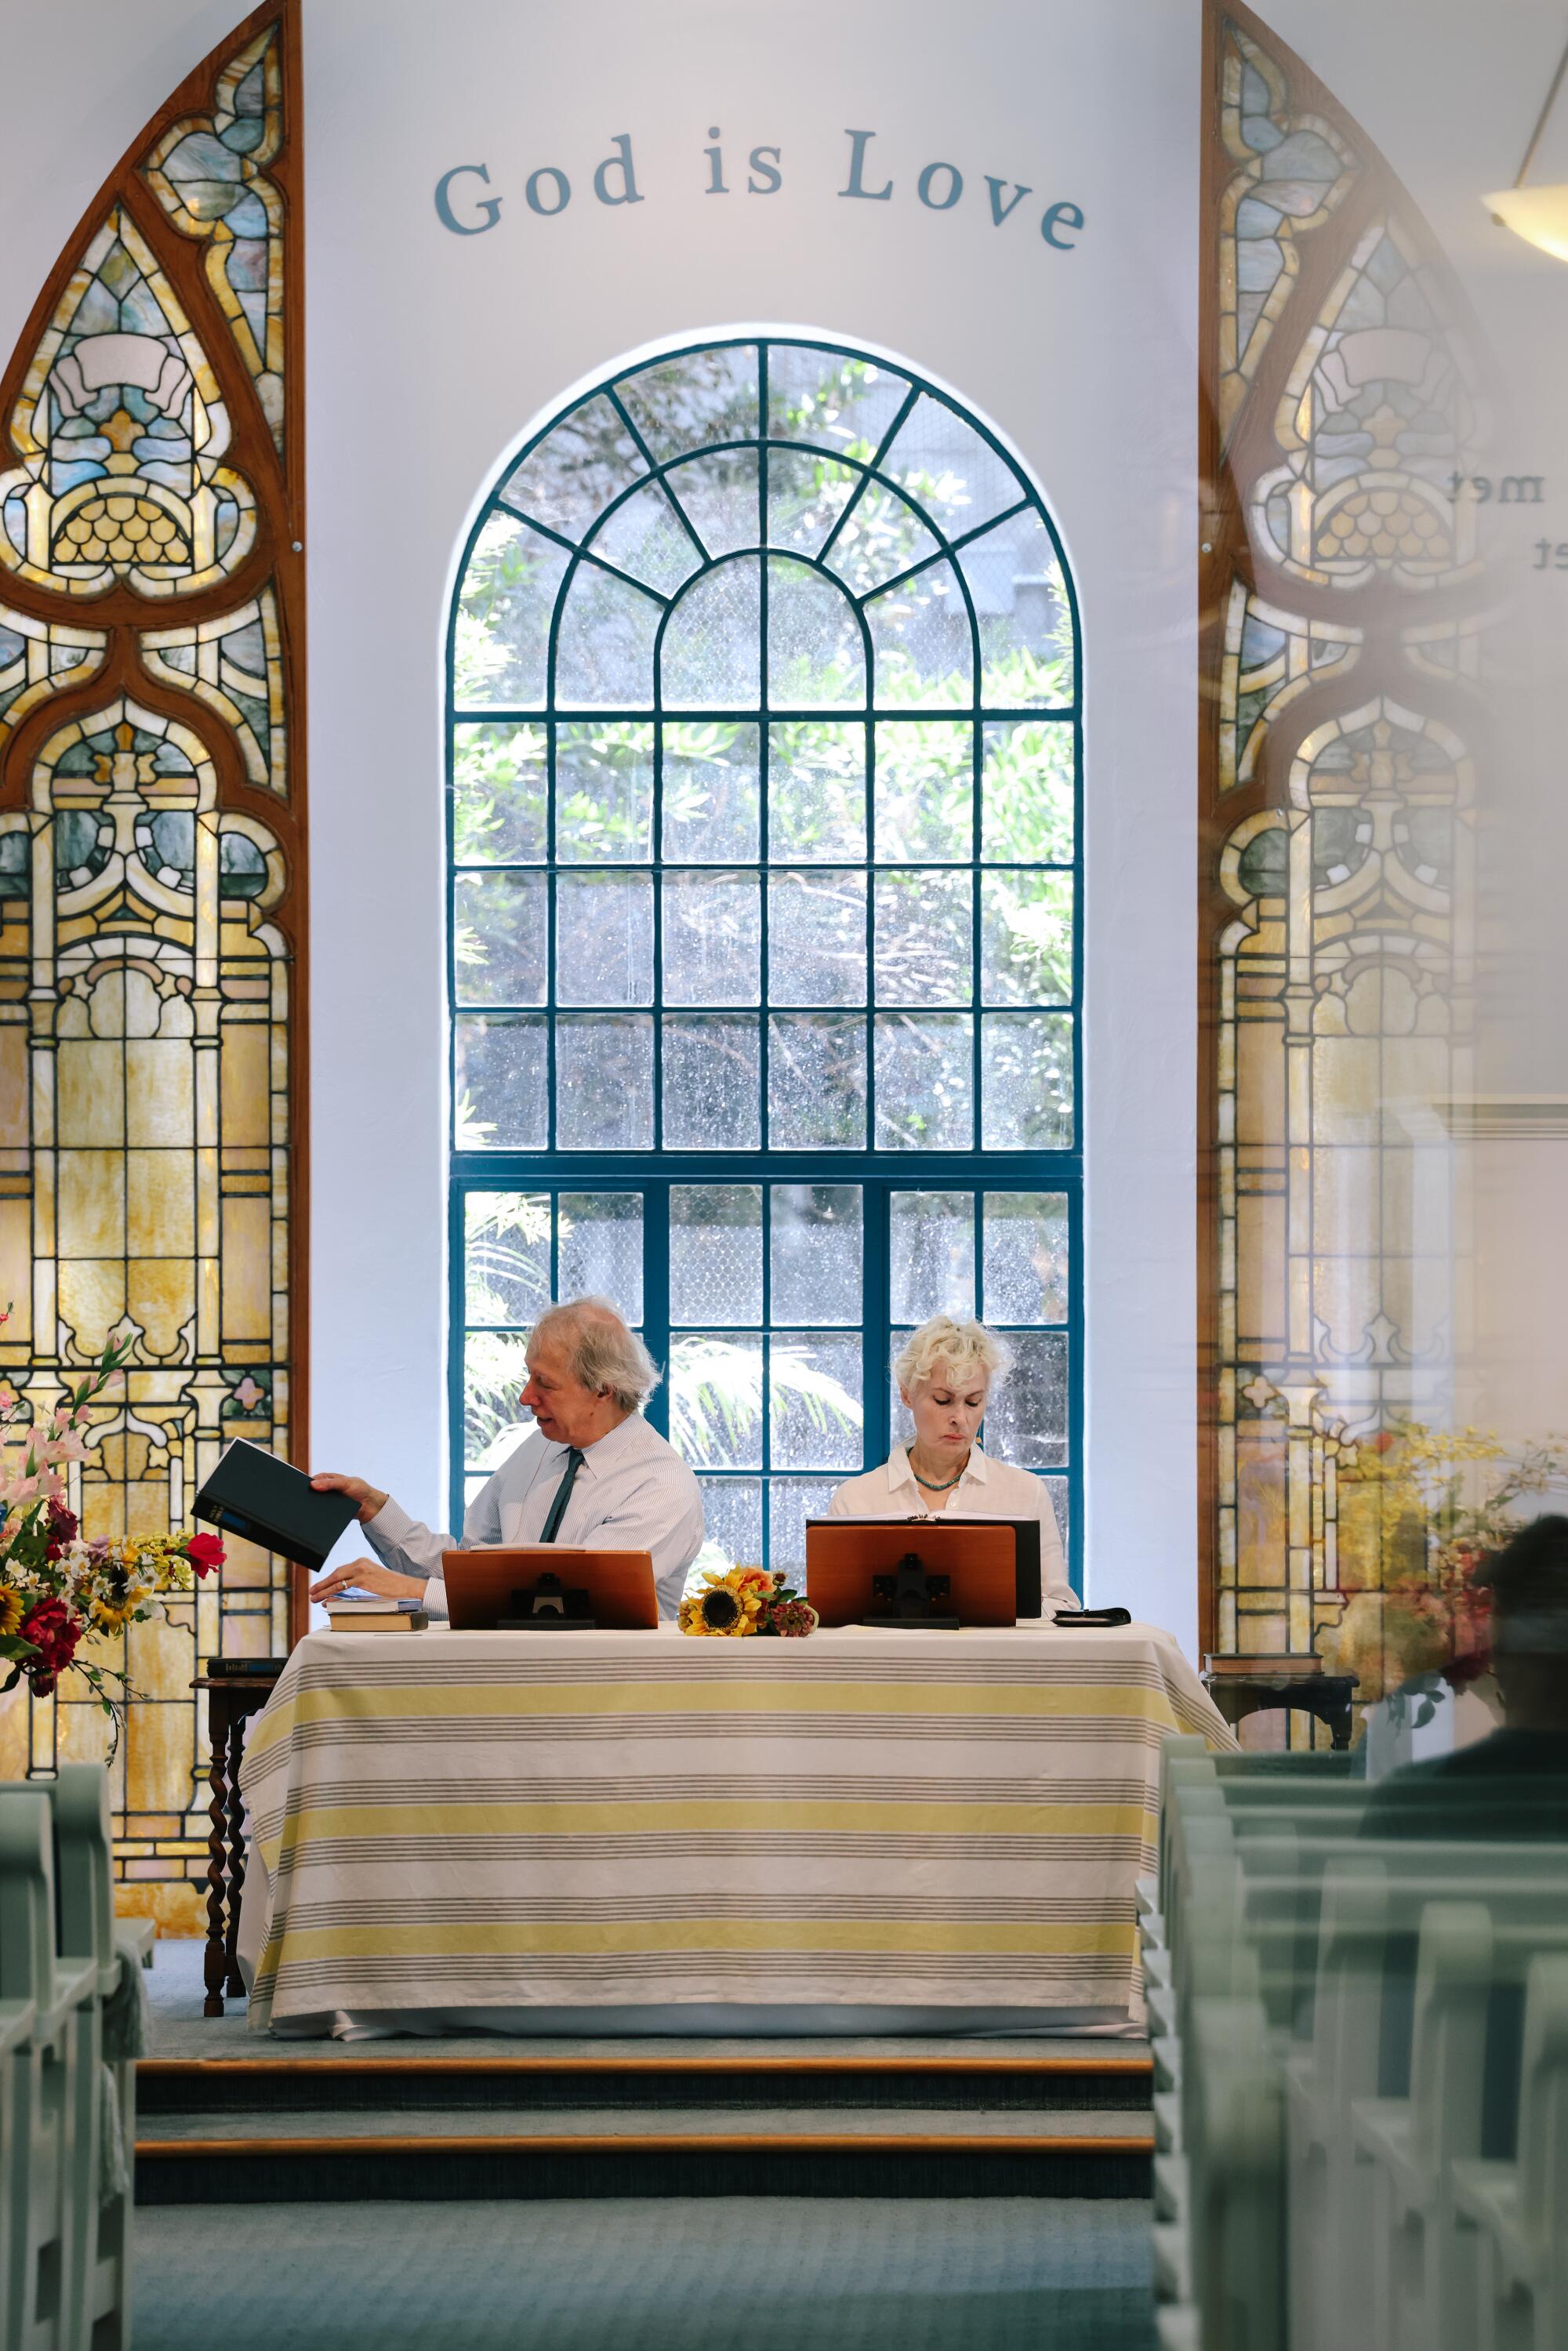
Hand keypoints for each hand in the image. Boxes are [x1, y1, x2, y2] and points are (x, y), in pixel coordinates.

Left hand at [309, 1558, 425, 1604]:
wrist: (408, 1588)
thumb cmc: (393, 1588)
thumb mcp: (373, 1582)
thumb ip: (358, 1584)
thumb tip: (341, 1594)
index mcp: (363, 1563)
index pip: (340, 1571)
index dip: (328, 1580)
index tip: (319, 1587)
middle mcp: (361, 1564)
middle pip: (336, 1574)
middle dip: (322, 1584)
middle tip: (311, 1592)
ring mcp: (362, 1572)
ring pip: (337, 1582)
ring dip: (323, 1591)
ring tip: (314, 1598)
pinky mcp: (364, 1581)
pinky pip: (344, 1588)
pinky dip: (332, 1594)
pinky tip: (326, 1600)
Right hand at [311, 1472, 388, 1523]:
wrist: (369, 1506)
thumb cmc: (360, 1489)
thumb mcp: (346, 1483)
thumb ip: (330, 1483)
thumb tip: (313, 1484)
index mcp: (329, 1479)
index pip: (314, 1480)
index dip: (307, 1483)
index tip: (303, 1488)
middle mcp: (327, 1489)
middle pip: (314, 1492)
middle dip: (310, 1495)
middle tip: (305, 1499)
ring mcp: (328, 1500)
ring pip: (317, 1503)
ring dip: (314, 1505)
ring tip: (312, 1507)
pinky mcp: (331, 1510)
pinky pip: (323, 1511)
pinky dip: (320, 1512)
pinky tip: (318, 1514)